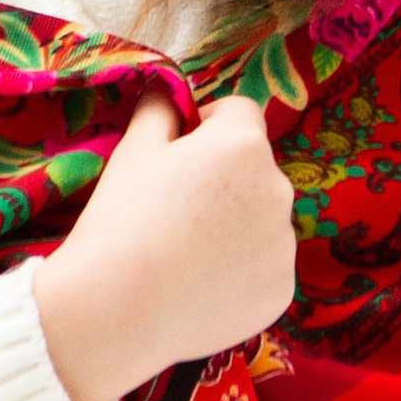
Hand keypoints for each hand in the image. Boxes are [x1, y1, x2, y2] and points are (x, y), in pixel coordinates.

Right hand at [30, 91, 297, 400]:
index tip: (176, 157)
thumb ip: (160, 106)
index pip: (238, 112)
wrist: (116, 312)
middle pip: (254, 168)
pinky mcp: (282, 291)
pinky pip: (264, 265)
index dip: (205, 127)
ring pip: (262, 218)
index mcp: (245, 144)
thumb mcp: (134, 149)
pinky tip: (201, 284)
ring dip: (237, 224)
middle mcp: (279, 189)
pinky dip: (241, 270)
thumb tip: (169, 88)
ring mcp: (284, 245)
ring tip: (186, 253)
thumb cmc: (122, 220)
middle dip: (225, 178)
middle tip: (177, 210)